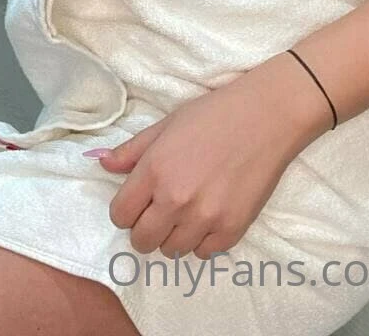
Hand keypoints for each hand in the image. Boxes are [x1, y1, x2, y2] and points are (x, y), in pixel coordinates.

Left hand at [86, 54, 331, 260]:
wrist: (266, 117)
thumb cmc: (214, 114)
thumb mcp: (167, 124)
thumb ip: (132, 150)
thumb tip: (102, 165)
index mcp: (154, 171)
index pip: (120, 215)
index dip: (126, 209)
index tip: (139, 200)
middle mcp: (175, 200)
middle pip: (142, 241)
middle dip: (146, 227)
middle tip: (162, 208)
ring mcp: (205, 218)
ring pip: (172, 251)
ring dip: (175, 235)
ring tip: (189, 209)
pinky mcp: (232, 230)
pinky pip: (203, 253)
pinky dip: (203, 239)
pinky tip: (210, 214)